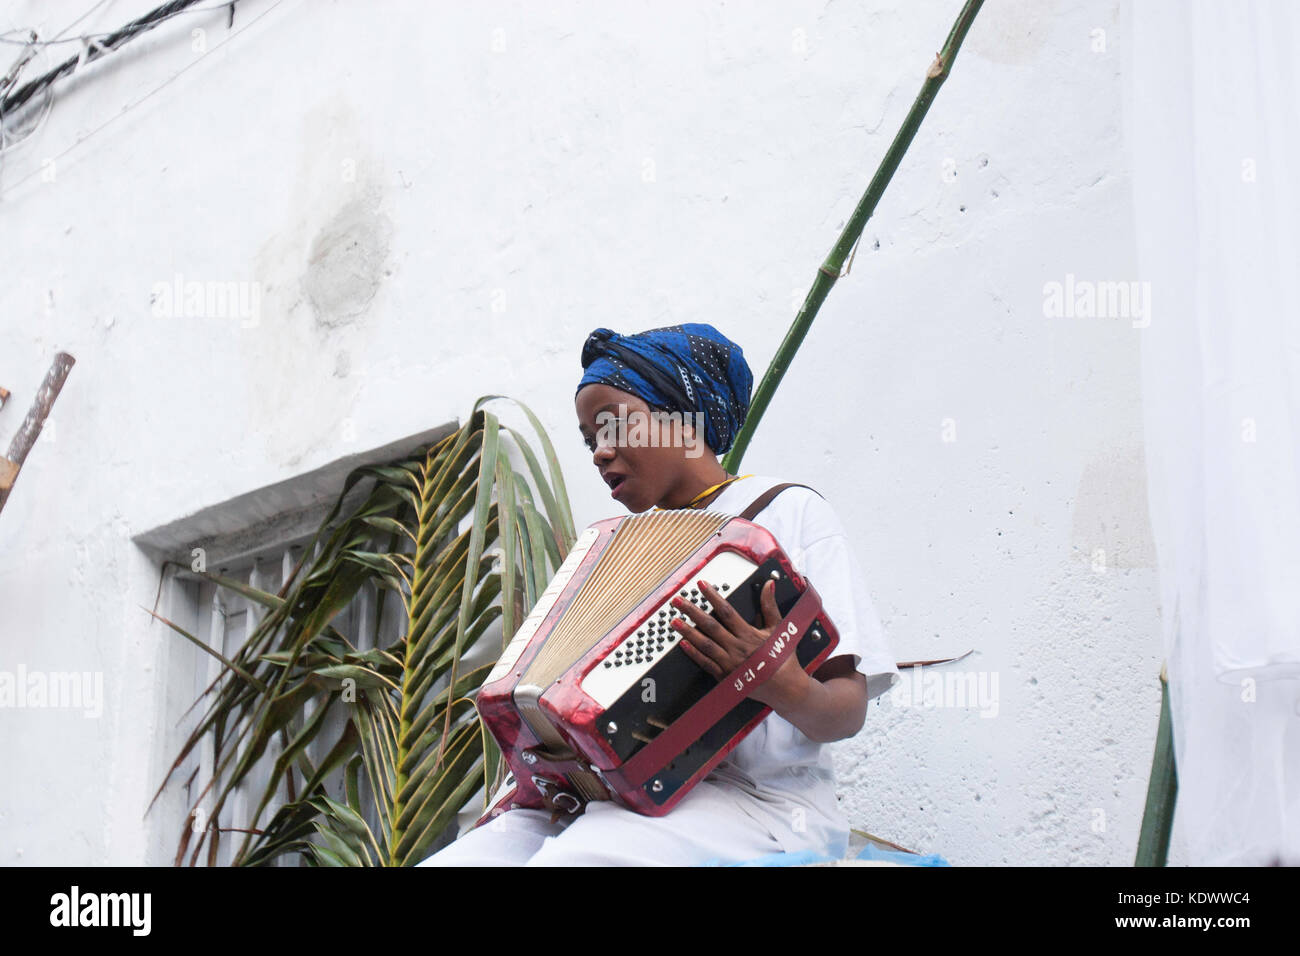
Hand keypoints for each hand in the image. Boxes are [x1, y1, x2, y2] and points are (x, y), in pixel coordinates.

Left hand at [671, 578, 809, 708]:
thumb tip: (768, 584)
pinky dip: (693, 653)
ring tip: (674, 621)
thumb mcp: (778, 628)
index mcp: (749, 634)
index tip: (702, 585)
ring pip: (705, 644)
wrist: (786, 688)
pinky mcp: (725, 677)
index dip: (713, 597)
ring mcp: (729, 664)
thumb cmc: (782, 657)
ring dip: (688, 632)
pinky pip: (706, 663)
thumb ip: (770, 606)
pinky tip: (682, 644)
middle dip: (692, 612)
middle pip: (710, 626)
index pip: (727, 611)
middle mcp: (737, 648)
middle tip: (678, 601)